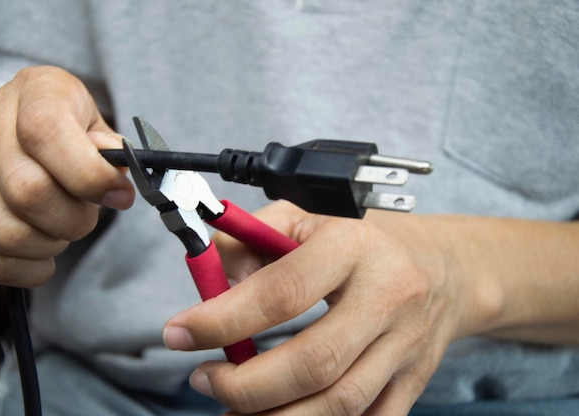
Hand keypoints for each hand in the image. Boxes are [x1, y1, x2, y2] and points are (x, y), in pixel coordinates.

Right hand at [0, 65, 133, 286]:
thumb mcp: (102, 125)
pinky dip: (28, 269)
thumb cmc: (74, 126)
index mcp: (35, 92)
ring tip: (64, 228)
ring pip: (7, 233)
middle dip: (74, 219)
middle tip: (88, 215)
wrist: (33, 122)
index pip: (46, 134)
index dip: (87, 175)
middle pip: (28, 192)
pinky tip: (46, 254)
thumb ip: (114, 154)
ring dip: (51, 244)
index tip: (116, 194)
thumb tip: (116, 184)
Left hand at [163, 201, 490, 414]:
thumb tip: (208, 273)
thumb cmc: (369, 240)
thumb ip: (253, 237)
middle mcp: (387, 298)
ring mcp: (406, 346)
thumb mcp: (310, 218)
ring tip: (232, 408)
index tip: (179, 332)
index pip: (283, 291)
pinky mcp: (414, 380)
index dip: (223, 318)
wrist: (446, 268)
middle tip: (204, 380)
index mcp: (354, 248)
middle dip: (247, 385)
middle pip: (314, 362)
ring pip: (340, 403)